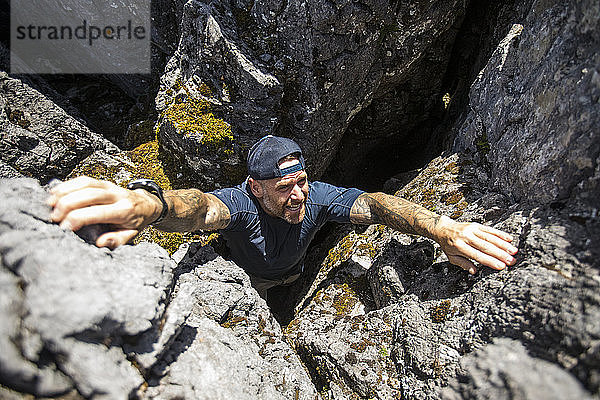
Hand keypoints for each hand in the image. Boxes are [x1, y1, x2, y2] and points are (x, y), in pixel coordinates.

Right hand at [46, 176, 161, 248]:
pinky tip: (55, 193)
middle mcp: (117, 195)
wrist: (147, 205)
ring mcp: (110, 186)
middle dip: (67, 205)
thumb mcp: (131, 235)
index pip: (97, 213)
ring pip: (85, 184)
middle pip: (88, 195)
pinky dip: (68, 185)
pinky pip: (84, 179)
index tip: (64, 228)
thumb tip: (101, 242)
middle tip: (53, 218)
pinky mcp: (103, 182)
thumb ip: (117, 240)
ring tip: (50, 204)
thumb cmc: (135, 223)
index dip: (77, 219)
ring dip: (64, 192)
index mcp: (124, 211)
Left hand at [434, 216, 517, 273]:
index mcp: (459, 247)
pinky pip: (489, 229)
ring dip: (503, 245)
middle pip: (486, 247)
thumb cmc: (448, 245)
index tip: (501, 266)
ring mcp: (471, 230)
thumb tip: (474, 272)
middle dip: (500, 254)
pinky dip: (500, 234)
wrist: (443, 228)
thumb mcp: (451, 257)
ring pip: (490, 237)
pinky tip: (509, 239)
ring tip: (514, 251)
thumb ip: (463, 264)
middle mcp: (466, 237)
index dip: (490, 261)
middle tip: (512, 261)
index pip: (477, 255)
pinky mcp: (475, 224)